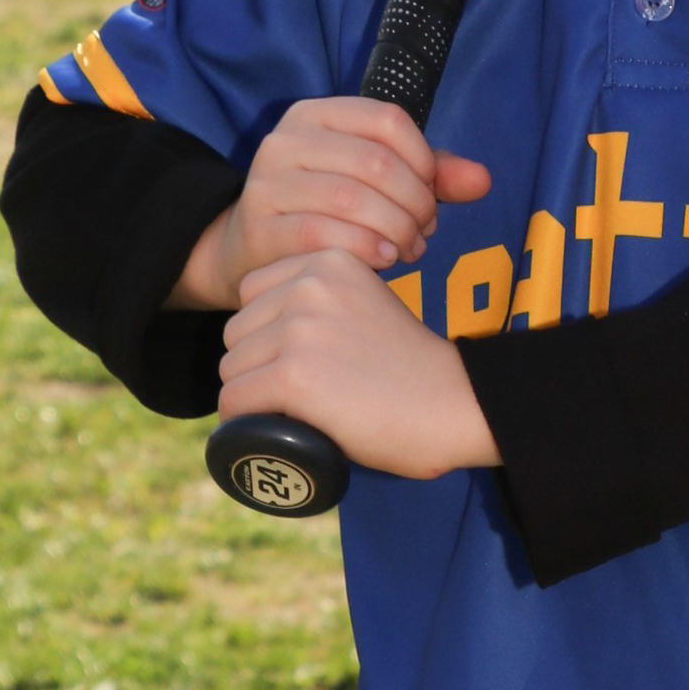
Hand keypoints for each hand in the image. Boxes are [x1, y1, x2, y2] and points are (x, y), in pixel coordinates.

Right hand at [168, 96, 489, 310]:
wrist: (255, 250)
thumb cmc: (329, 208)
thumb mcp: (377, 180)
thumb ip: (431, 174)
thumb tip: (483, 181)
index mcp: (316, 114)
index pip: (388, 120)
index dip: (424, 159)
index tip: (431, 194)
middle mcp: (285, 140)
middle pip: (376, 162)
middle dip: (415, 202)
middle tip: (425, 231)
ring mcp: (267, 183)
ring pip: (353, 200)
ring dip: (396, 229)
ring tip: (409, 248)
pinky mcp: (260, 228)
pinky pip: (325, 235)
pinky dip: (367, 248)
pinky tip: (384, 260)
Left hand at [218, 249, 500, 480]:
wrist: (455, 404)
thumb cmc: (415, 368)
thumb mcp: (370, 303)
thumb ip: (327, 299)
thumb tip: (268, 329)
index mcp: (329, 261)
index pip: (252, 293)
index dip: (267, 332)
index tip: (301, 359)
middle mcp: (310, 286)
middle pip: (237, 332)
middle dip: (258, 365)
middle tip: (305, 392)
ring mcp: (300, 330)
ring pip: (232, 368)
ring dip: (254, 395)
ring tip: (301, 410)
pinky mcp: (294, 376)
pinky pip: (235, 401)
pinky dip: (246, 422)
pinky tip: (274, 428)